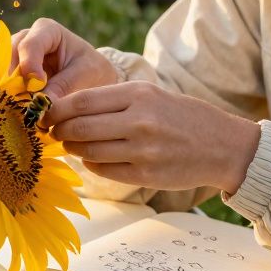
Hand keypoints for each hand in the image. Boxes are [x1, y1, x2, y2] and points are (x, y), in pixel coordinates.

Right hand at [10, 18, 119, 99]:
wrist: (91, 81)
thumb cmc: (91, 71)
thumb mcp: (86, 75)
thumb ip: (64, 86)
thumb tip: (41, 104)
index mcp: (47, 30)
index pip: (29, 44)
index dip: (29, 65)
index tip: (37, 86)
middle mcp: (24, 38)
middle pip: (6, 56)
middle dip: (11, 79)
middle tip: (18, 102)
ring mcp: (12, 56)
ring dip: (2, 90)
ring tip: (12, 108)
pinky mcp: (6, 74)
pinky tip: (7, 110)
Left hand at [43, 81, 260, 194]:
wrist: (224, 146)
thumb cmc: (182, 116)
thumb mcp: (152, 95)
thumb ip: (113, 100)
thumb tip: (66, 110)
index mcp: (139, 94)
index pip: (81, 101)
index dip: (56, 109)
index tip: (46, 113)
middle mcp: (139, 121)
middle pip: (79, 127)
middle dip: (60, 130)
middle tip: (55, 132)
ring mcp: (143, 151)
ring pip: (88, 150)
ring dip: (74, 148)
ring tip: (73, 144)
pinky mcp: (145, 175)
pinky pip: (104, 170)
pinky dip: (92, 164)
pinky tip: (95, 157)